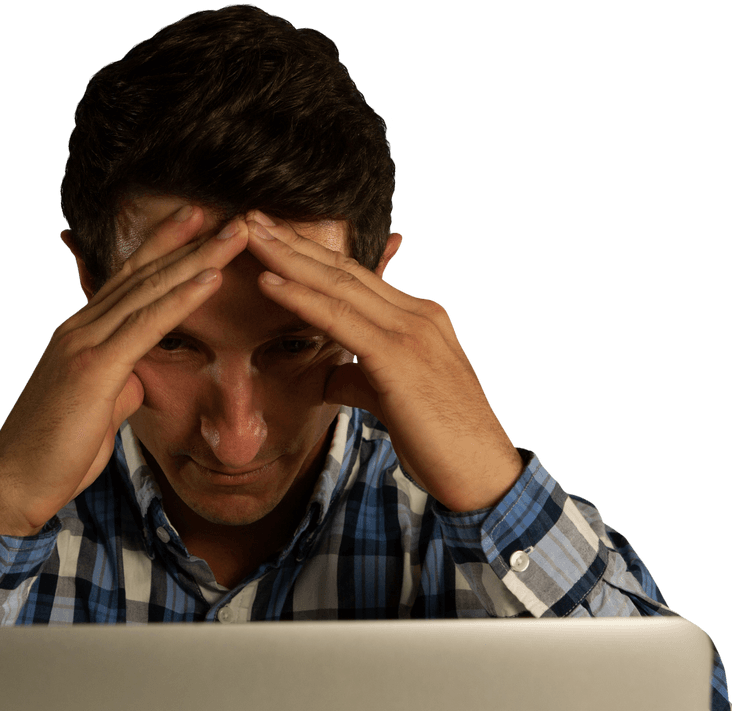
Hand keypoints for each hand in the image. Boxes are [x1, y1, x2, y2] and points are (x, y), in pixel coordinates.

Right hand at [0, 206, 248, 535]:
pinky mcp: (93, 368)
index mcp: (82, 333)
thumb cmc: (57, 451)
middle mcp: (81, 327)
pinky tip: (211, 279)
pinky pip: (147, 326)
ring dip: (199, 258)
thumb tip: (138, 378)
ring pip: (150, 289)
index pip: (130, 279)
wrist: (14, 482)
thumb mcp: (98, 409)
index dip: (164, 246)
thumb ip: (119, 383)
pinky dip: (182, 299)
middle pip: (144, 273)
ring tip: (235, 232)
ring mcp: (84, 343)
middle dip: (190, 239)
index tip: (197, 220)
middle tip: (230, 212)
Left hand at [245, 212, 521, 511]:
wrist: (482, 474)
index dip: (312, 255)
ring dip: (287, 256)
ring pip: (337, 284)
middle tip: (252, 215)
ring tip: (249, 232)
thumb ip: (361, 379)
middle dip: (294, 241)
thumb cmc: (441, 443)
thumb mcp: (393, 400)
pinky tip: (267, 282)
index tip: (273, 236)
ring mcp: (411, 332)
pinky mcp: (399, 357)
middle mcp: (417, 315)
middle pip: (343, 268)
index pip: (355, 277)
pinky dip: (299, 297)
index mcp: (418, 319)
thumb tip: (330, 375)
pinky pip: (338, 318)